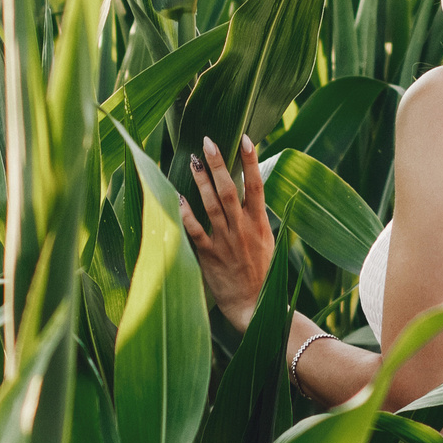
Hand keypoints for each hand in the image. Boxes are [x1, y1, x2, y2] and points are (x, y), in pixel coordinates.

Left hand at [180, 136, 274, 330]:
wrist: (253, 304)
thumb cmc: (260, 271)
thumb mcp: (266, 240)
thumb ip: (256, 215)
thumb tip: (250, 189)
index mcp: (259, 223)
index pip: (257, 185)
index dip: (251, 161)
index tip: (245, 138)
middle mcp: (243, 228)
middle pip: (230, 189)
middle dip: (219, 164)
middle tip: (208, 141)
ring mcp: (226, 241)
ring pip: (212, 205)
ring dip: (201, 182)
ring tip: (193, 160)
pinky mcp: (210, 255)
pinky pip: (195, 230)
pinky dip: (185, 213)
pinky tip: (176, 196)